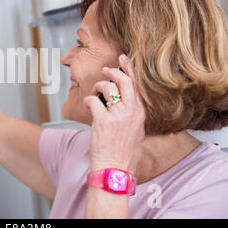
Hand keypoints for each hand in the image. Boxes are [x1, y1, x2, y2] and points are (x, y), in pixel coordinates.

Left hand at [84, 54, 145, 173]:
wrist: (115, 168)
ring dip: (97, 86)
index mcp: (140, 113)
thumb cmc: (122, 151)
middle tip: (104, 70)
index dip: (129, 69)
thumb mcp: (135, 129)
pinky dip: (87, 100)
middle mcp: (131, 112)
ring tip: (94, 93)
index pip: (137, 85)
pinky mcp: (103, 122)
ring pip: (107, 87)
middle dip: (112, 71)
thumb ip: (131, 113)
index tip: (123, 58)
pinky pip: (93, 101)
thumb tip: (122, 98)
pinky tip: (87, 105)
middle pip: (124, 81)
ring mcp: (118, 116)